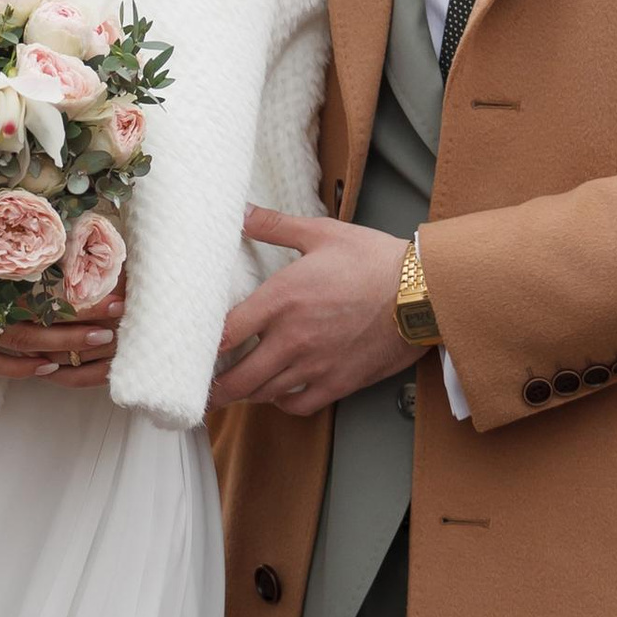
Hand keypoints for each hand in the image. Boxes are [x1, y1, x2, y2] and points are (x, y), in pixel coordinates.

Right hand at [0, 213, 119, 386]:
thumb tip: (42, 195)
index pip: (31, 291)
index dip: (73, 293)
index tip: (111, 285)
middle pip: (30, 325)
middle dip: (78, 323)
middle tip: (119, 317)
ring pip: (14, 349)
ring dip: (60, 348)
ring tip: (100, 344)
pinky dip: (19, 367)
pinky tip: (51, 367)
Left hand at [208, 208, 407, 413]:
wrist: (424, 292)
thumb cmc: (375, 260)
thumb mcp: (322, 233)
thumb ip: (275, 225)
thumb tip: (242, 212)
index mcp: (282, 300)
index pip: (226, 334)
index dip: (203, 347)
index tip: (192, 350)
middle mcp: (292, 338)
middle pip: (238, 378)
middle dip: (215, 388)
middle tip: (202, 390)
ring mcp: (315, 365)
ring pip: (264, 394)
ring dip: (245, 395)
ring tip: (233, 391)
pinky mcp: (338, 382)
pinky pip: (298, 405)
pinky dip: (282, 403)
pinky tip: (277, 393)